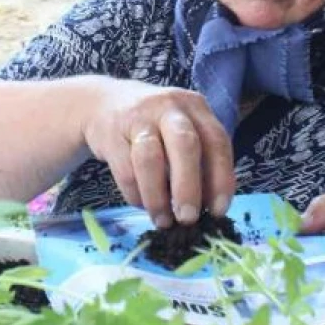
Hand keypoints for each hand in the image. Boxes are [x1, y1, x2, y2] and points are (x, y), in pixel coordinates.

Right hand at [81, 78, 235, 228]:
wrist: (102, 103)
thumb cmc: (153, 125)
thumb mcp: (181, 129)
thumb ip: (199, 159)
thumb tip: (208, 206)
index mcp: (195, 107)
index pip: (217, 141)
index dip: (221, 179)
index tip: (218, 211)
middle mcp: (169, 107)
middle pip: (185, 145)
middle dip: (189, 187)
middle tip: (188, 219)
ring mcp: (138, 118)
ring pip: (150, 159)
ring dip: (158, 197)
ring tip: (163, 220)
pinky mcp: (111, 134)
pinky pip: (125, 171)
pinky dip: (136, 194)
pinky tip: (142, 203)